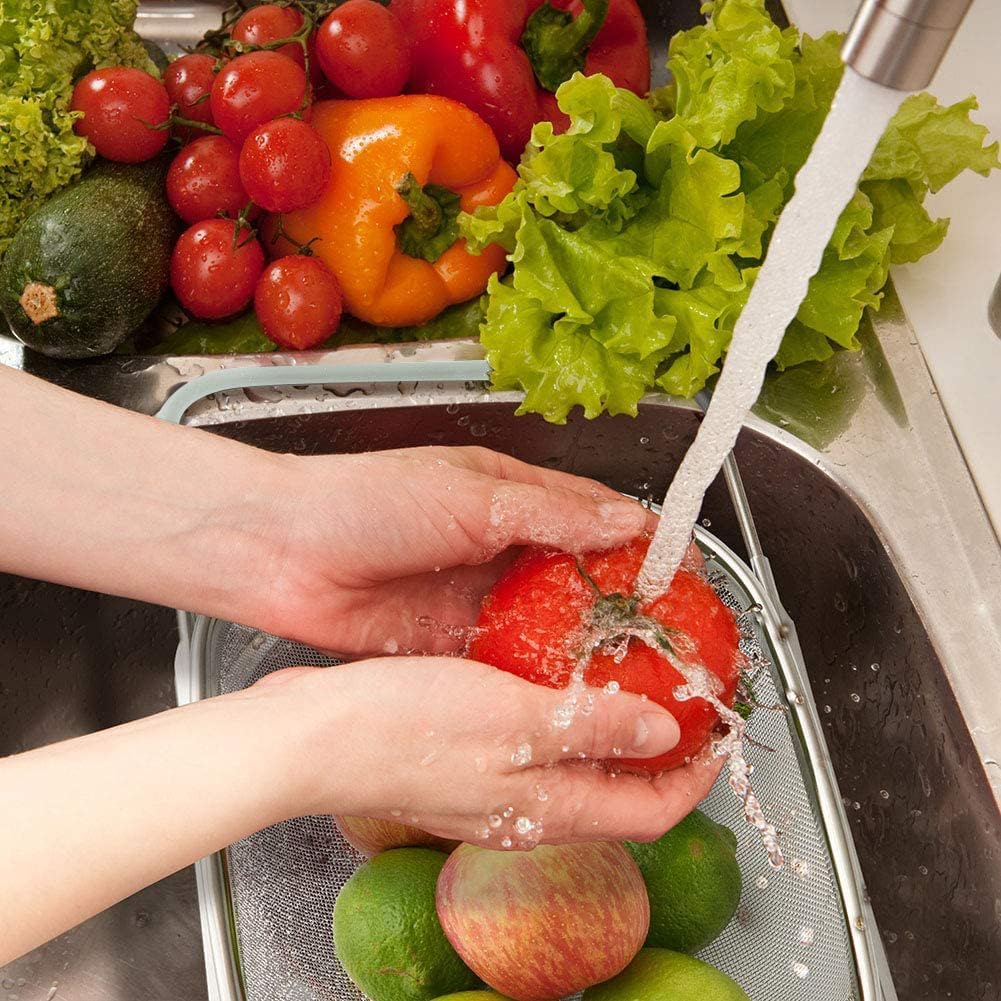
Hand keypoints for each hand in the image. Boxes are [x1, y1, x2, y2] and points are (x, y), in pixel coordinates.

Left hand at [254, 446, 653, 654]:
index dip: (640, 542)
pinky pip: (506, 661)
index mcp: (508, 496)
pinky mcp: (450, 641)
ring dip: (582, 646)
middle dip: (620, 605)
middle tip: (667, 639)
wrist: (281, 552)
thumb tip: (626, 523)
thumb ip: (549, 514)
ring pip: (545, 624)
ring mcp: (476, 597)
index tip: (683, 573)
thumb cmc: (366, 501)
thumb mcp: (469, 496)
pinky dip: (536, 677)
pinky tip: (569, 697)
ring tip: (634, 676)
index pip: (592, 515)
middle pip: (576, 578)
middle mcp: (499, 547)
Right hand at [255, 656, 722, 845]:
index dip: (695, 778)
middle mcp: (525, 807)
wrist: (310, 737)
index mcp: (547, 807)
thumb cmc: (400, 730)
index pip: (650, 811)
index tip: (719, 735)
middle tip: (679, 694)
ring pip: (575, 764)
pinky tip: (548, 667)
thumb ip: (594, 727)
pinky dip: (559, 711)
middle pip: (618, 789)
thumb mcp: (514, 720)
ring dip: (610, 725)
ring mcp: (492, 786)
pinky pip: (533, 741)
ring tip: (625, 672)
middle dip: (660, 749)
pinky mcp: (463, 758)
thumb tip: (666, 734)